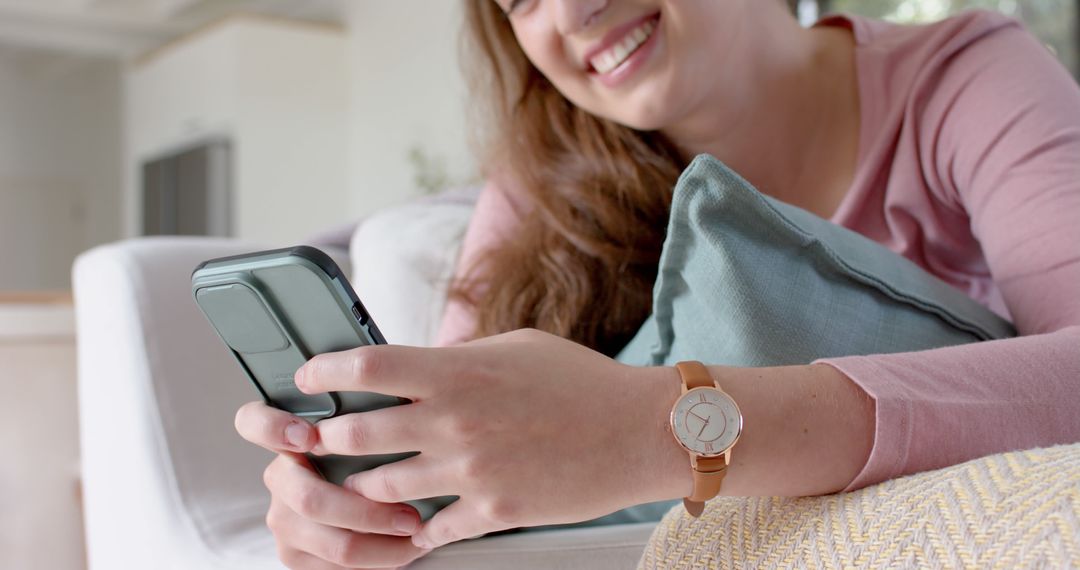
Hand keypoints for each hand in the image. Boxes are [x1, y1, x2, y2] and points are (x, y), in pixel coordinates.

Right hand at [235, 402, 433, 568]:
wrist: (371, 508)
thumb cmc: (380, 457)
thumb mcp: (371, 433)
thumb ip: (370, 422)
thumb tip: (404, 413)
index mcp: (289, 437)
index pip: (254, 421)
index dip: (274, 428)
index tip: (309, 437)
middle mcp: (280, 477)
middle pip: (310, 499)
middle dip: (368, 513)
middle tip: (410, 516)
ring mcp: (283, 518)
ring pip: (334, 543)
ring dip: (385, 545)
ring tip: (419, 536)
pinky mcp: (293, 554)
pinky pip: (338, 566)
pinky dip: (381, 559)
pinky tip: (406, 548)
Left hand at [295, 329, 680, 550]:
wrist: (639, 431)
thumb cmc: (582, 382)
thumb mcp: (514, 348)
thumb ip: (458, 359)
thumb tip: (414, 369)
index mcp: (458, 372)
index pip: (366, 365)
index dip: (323, 370)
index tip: (308, 377)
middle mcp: (454, 420)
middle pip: (356, 432)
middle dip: (326, 438)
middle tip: (320, 439)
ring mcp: (471, 470)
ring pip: (381, 489)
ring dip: (363, 488)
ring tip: (360, 486)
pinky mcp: (493, 509)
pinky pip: (433, 530)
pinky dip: (418, 529)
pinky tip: (416, 526)